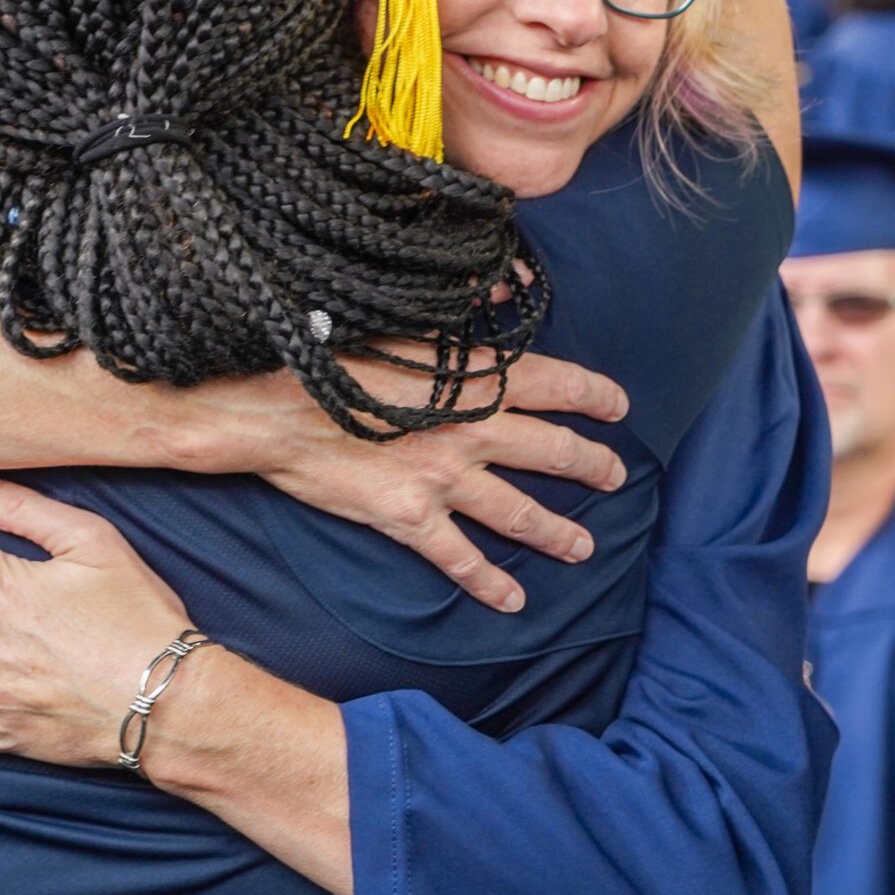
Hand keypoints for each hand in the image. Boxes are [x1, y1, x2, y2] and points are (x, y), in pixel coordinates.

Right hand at [177, 350, 629, 614]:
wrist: (274, 405)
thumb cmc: (334, 353)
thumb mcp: (403, 323)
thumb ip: (460, 322)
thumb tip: (506, 294)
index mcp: (475, 377)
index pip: (556, 384)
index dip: (595, 395)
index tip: (620, 407)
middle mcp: (473, 429)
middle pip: (552, 450)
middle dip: (592, 466)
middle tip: (615, 478)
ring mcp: (445, 478)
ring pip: (520, 511)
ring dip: (558, 532)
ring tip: (583, 547)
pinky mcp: (411, 516)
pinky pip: (462, 558)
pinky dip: (491, 583)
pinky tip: (513, 601)